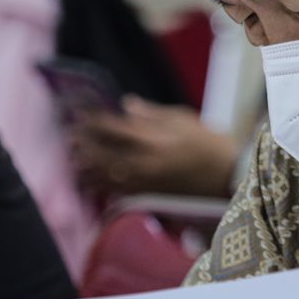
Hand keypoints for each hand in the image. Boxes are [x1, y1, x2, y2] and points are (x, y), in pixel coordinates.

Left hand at [71, 96, 238, 197]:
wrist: (229, 176)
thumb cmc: (210, 143)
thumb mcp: (183, 119)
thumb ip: (152, 114)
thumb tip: (126, 104)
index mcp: (154, 138)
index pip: (114, 128)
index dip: (93, 120)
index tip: (78, 113)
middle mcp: (145, 161)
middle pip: (105, 152)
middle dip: (85, 145)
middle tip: (69, 137)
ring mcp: (147, 180)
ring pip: (108, 174)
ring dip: (88, 167)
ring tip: (74, 161)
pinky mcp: (151, 194)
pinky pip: (119, 190)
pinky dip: (102, 186)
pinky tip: (91, 182)